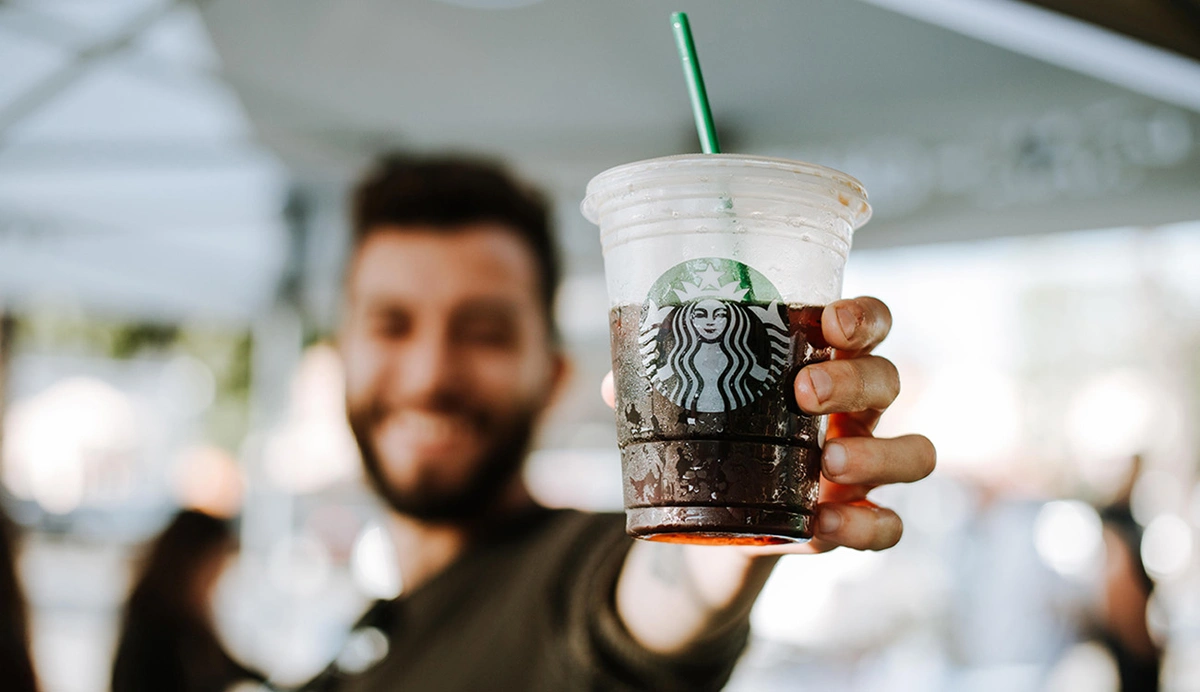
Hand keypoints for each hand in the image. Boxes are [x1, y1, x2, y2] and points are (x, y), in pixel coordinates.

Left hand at [600, 296, 934, 555]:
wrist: (718, 518)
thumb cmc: (717, 436)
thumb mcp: (690, 407)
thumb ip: (659, 389)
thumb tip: (618, 385)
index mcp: (822, 363)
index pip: (868, 324)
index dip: (863, 317)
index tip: (832, 323)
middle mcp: (856, 411)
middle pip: (888, 379)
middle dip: (854, 380)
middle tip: (805, 391)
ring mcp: (864, 466)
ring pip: (914, 452)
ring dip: (877, 453)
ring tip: (829, 463)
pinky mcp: (855, 521)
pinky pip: (890, 526)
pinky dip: (865, 526)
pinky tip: (823, 525)